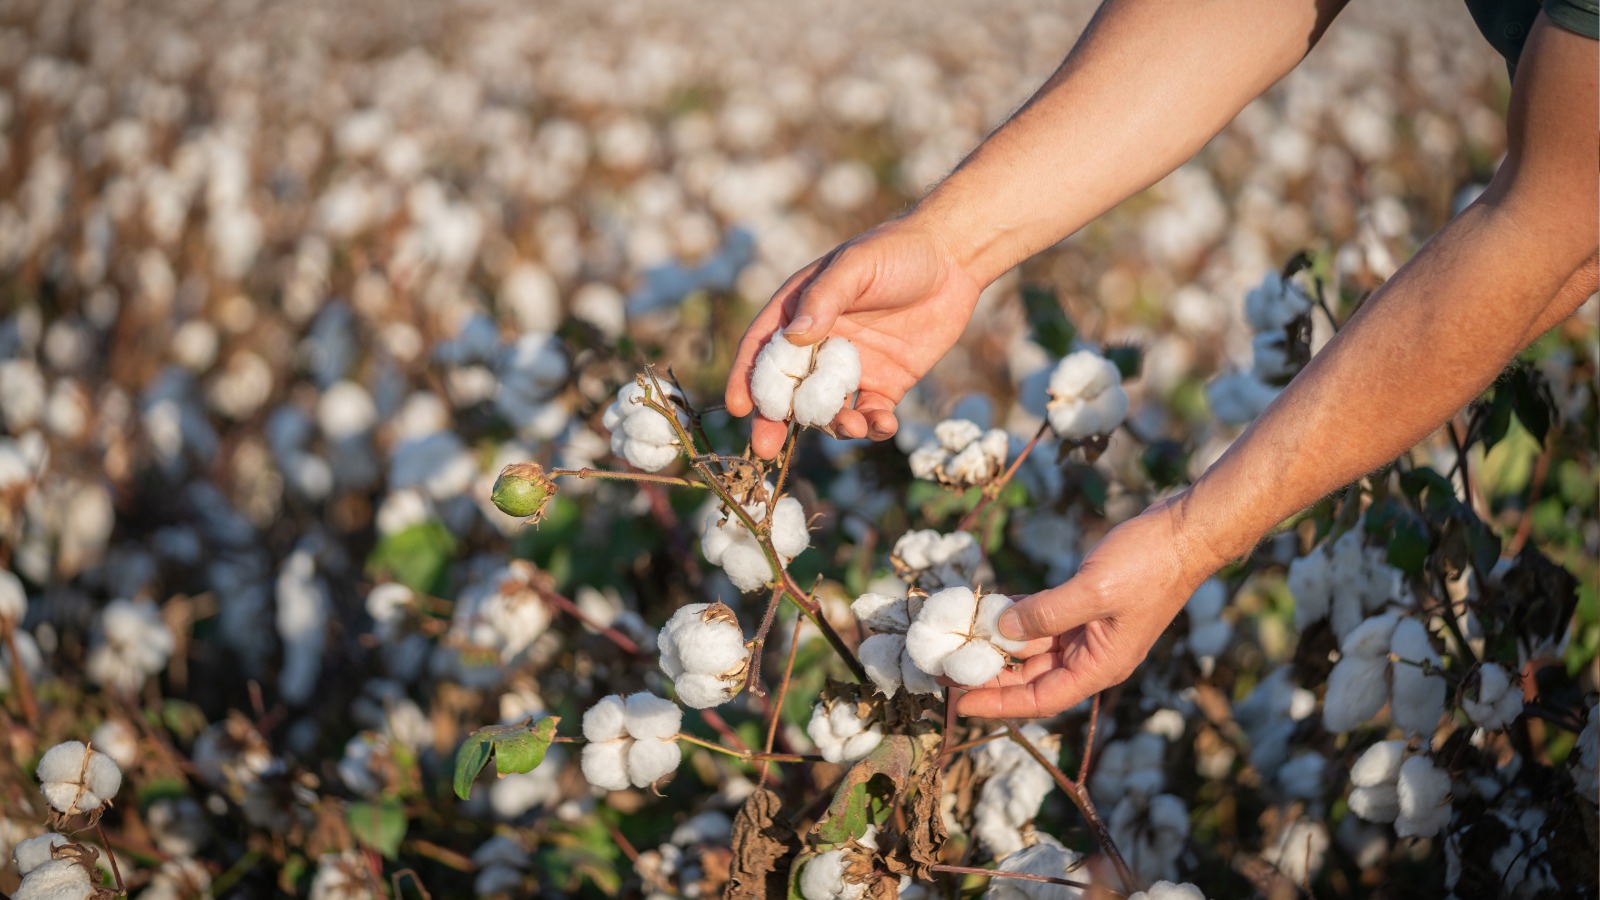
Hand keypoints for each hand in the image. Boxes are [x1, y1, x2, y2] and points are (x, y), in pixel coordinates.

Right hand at [725, 216, 983, 458]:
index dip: (747, 378)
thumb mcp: (855, 267)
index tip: (739, 407)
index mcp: (799, 312)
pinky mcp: (886, 384)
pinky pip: (871, 415)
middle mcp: (820, 344)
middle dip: (775, 420)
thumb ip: (823, 300)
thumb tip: (793, 337)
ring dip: (832, 425)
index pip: (763, 349)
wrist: (953, 258)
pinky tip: (884, 424)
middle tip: (767, 448)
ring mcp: (851, 368)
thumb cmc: (895, 251)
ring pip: (828, 409)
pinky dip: (874, 426)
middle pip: (788, 389)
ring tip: (850, 424)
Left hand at [957, 496, 1222, 718]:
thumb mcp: (1093, 591)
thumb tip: (1003, 628)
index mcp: (1100, 666)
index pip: (1041, 699)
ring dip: (999, 643)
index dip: (999, 703)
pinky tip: (989, 606)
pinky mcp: (1088, 605)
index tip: (959, 702)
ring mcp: (1090, 631)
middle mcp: (1093, 655)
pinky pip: (1044, 618)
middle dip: (990, 675)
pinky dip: (1017, 613)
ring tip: (958, 639)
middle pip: (1032, 677)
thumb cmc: (1149, 565)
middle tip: (946, 669)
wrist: (1185, 532)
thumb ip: (1046, 613)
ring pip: (1034, 647)